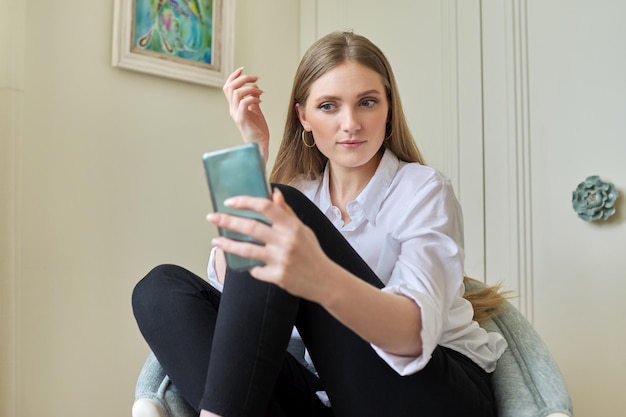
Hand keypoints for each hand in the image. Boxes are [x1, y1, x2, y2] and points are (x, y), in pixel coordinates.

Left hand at [207, 188, 331, 302]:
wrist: (325, 281)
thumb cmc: (312, 252)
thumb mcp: (303, 229)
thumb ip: (286, 212)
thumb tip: (274, 193)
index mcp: (292, 226)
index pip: (266, 207)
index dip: (245, 202)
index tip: (230, 201)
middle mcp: (286, 241)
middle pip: (251, 227)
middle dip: (227, 220)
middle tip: (212, 217)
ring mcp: (281, 260)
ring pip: (247, 250)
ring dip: (227, 244)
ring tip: (215, 240)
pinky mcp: (278, 277)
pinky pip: (256, 270)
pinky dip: (250, 266)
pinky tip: (245, 264)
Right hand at [223, 67, 269, 162]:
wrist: (259, 145)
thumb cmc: (258, 130)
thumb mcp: (256, 110)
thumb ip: (253, 98)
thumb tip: (255, 85)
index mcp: (234, 106)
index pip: (228, 87)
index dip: (233, 76)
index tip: (243, 69)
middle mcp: (233, 109)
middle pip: (230, 87)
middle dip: (243, 78)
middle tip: (255, 78)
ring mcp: (236, 114)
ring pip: (237, 93)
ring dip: (250, 89)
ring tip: (260, 92)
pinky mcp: (242, 119)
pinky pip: (243, 103)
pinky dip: (252, 98)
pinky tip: (260, 101)